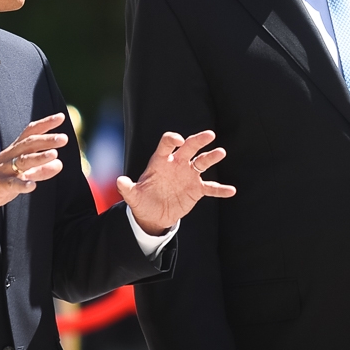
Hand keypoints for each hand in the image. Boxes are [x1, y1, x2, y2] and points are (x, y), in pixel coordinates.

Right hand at [0, 114, 67, 221]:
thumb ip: (41, 168)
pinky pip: (11, 184)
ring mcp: (3, 170)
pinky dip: (22, 184)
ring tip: (54, 155)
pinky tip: (33, 186)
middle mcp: (9, 156)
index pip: (30, 133)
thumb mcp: (23, 173)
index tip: (61, 117)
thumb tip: (60, 163)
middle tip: (64, 138)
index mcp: (15, 150)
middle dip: (46, 140)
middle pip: (28, 144)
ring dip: (38, 158)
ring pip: (21, 161)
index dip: (45, 124)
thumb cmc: (2, 180)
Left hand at [118, 131, 235, 235]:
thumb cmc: (142, 199)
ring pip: (202, 162)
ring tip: (221, 152)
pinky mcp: (196, 189)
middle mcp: (177, 164)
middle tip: (209, 135)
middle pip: (189, 148)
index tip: (178, 141)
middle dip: (198, 140)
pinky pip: (210, 187)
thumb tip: (119, 181)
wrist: (153, 214)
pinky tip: (231, 190)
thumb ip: (127, 188)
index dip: (172, 140)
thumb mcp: (133, 195)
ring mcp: (188, 175)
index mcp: (161, 161)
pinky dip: (220, 189)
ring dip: (211, 157)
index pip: (167, 145)